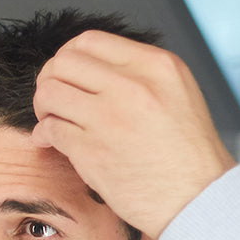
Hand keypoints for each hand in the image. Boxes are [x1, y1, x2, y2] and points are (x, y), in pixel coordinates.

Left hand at [32, 30, 235, 239]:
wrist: (197, 198)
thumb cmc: (186, 153)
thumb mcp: (176, 92)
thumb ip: (136, 74)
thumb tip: (87, 69)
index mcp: (155, 66)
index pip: (89, 41)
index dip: (67, 57)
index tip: (67, 76)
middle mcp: (132, 86)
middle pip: (62, 63)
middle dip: (50, 80)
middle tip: (54, 100)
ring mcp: (110, 118)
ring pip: (49, 93)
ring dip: (43, 107)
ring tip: (52, 119)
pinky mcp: (92, 150)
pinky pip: (49, 129)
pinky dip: (43, 134)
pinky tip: (50, 141)